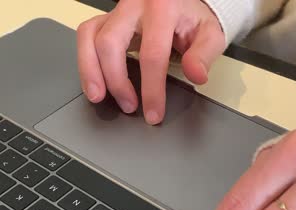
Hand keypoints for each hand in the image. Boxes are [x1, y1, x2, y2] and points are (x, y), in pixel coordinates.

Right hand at [77, 0, 224, 124]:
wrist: (183, 3)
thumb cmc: (193, 19)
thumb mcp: (210, 34)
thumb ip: (203, 55)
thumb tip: (196, 75)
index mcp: (163, 8)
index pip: (152, 54)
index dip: (151, 88)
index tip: (153, 112)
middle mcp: (135, 5)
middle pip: (111, 43)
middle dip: (116, 81)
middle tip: (128, 106)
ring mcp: (117, 10)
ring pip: (90, 37)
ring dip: (90, 71)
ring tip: (98, 97)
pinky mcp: (106, 18)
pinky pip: (86, 35)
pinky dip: (85, 59)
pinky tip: (93, 79)